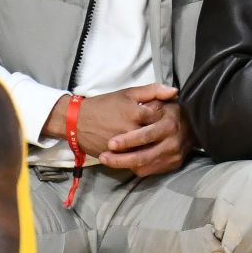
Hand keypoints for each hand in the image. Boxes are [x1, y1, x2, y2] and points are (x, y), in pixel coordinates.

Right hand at [40, 83, 177, 154]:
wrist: (77, 121)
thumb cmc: (104, 105)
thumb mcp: (128, 93)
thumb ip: (153, 90)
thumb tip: (174, 91)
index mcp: (136, 113)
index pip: (162, 118)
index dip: (166, 117)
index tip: (167, 115)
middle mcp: (132, 131)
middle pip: (156, 137)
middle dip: (161, 134)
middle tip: (163, 131)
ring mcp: (124, 147)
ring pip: (148, 151)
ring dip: (154, 149)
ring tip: (157, 143)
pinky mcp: (117, 158)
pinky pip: (136, 162)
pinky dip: (143, 159)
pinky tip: (147, 153)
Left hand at [99, 101, 195, 176]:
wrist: (193, 126)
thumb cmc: (171, 110)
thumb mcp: (161, 99)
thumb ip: (155, 92)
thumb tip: (164, 90)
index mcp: (169, 124)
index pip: (145, 136)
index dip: (127, 141)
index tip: (111, 143)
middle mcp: (173, 142)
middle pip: (143, 156)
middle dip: (121, 159)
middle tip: (104, 156)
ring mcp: (174, 155)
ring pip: (145, 166)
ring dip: (124, 165)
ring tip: (108, 160)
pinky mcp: (174, 164)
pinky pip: (151, 171)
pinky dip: (136, 167)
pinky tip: (124, 162)